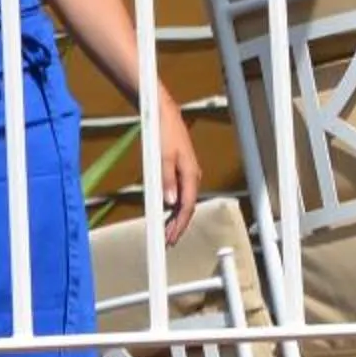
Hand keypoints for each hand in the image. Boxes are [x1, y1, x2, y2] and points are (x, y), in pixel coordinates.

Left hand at [157, 90, 202, 244]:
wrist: (164, 114)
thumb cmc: (165, 132)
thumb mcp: (163, 158)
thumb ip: (166, 181)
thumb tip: (170, 203)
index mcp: (191, 174)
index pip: (187, 206)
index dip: (180, 225)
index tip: (171, 239)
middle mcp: (192, 176)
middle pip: (188, 207)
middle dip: (179, 226)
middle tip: (168, 242)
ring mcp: (187, 173)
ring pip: (184, 202)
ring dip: (176, 218)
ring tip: (166, 232)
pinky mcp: (180, 170)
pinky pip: (179, 194)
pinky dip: (173, 207)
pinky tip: (167, 214)